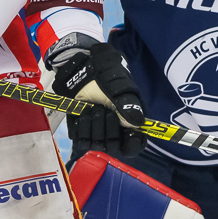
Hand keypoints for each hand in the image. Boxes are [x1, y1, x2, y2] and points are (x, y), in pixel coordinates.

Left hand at [47, 36, 145, 156]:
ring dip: (94, 124)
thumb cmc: (106, 79)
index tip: (128, 134)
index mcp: (129, 123)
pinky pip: (81, 141)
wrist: (82, 72)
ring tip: (93, 107)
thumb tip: (137, 125)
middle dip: (108, 127)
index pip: (134, 145)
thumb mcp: (121, 89)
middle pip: (113, 146)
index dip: (132, 143)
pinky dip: (81, 126)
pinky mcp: (81, 132)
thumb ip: (129, 107)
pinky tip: (83, 113)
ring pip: (97, 144)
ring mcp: (97, 134)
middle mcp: (114, 132)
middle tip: (105, 109)